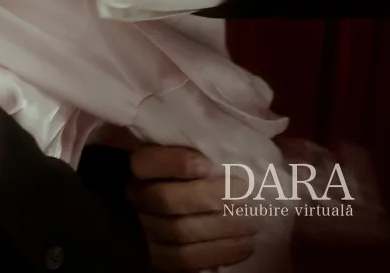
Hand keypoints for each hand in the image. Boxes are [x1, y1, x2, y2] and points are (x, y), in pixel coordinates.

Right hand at [126, 146, 256, 270]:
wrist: (178, 214)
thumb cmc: (193, 174)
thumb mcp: (188, 151)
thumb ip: (201, 142)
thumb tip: (237, 130)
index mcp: (140, 167)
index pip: (147, 162)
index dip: (175, 164)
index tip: (207, 164)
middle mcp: (136, 198)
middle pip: (166, 199)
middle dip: (209, 197)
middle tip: (246, 193)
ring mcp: (145, 230)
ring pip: (179, 231)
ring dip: (222, 227)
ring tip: (254, 221)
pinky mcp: (158, 257)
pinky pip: (185, 260)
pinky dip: (219, 252)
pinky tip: (246, 245)